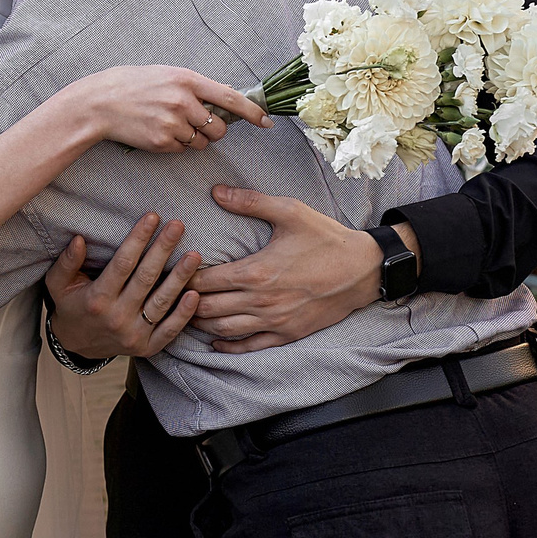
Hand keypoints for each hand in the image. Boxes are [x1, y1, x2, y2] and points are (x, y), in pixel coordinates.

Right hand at [44, 215, 202, 359]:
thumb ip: (66, 262)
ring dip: (180, 277)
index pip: (122, 264)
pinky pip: (169, 330)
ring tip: (194, 255)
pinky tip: (195, 294)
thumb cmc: (70, 306)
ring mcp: (133, 335)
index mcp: (97, 299)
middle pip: (146, 278)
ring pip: (161, 302)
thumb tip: (79, 239)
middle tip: (177, 226)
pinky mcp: (147, 348)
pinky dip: (184, 314)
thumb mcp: (58, 283)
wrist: (76, 346)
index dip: (138, 239)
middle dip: (163, 249)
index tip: (152, 217)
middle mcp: (116, 317)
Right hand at [65, 66, 270, 153]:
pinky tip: (158, 131)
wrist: (100, 102)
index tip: (266, 122)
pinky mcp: (162, 142)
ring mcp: (172, 123)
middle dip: (214, 130)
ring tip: (170, 124)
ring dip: (194, 139)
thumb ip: (194, 87)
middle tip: (197, 123)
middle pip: (219, 128)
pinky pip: (183, 150)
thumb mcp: (167, 75)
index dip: (252, 112)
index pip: (229, 97)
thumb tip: (223, 99)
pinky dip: (176, 145)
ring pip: (202, 142)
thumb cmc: (134, 85)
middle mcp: (183, 101)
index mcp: (187, 79)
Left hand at [189, 185, 405, 353]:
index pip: (205, 281)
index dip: (185, 277)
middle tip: (173, 294)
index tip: (174, 271)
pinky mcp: (287, 334)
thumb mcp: (290, 211)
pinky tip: (215, 342)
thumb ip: (250, 201)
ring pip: (224, 330)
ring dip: (201, 324)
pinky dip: (228, 346)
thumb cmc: (326, 238)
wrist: (363, 270)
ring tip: (187, 313)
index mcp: (256, 272)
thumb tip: (216, 191)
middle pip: (209, 308)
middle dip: (186, 301)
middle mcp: (261, 302)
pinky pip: (250, 346)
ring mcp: (274, 322)